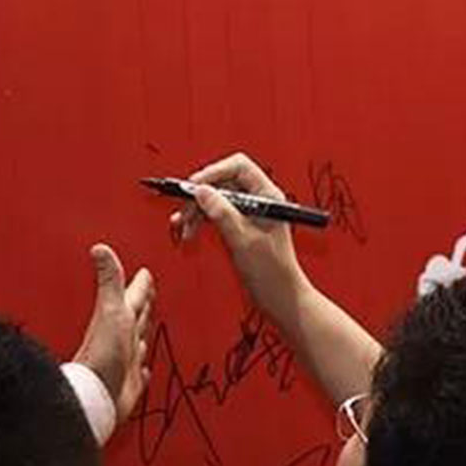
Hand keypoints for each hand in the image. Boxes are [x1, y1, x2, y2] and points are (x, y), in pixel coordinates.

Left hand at [73, 243, 154, 420]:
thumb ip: (109, 281)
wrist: (97, 395)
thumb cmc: (102, 356)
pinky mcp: (131, 383)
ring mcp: (126, 360)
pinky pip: (140, 371)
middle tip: (150, 292)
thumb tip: (100, 248)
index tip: (145, 273)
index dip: (140, 285)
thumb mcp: (110, 311)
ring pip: (138, 340)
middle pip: (137, 316)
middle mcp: (122, 338)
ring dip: (144, 331)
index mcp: (119, 319)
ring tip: (148, 322)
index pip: (134, 296)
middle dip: (144, 303)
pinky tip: (144, 367)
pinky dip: (143, 366)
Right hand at [171, 152, 311, 323]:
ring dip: (196, 211)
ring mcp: (250, 213)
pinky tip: (189, 230)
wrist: (282, 299)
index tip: (193, 188)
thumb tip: (201, 191)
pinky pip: (217, 214)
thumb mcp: (243, 240)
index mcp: (268, 196)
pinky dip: (201, 221)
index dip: (213, 173)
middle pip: (223, 182)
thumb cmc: (274, 274)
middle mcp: (260, 200)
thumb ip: (221, 212)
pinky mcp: (241, 226)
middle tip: (184, 212)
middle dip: (200, 196)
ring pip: (216, 199)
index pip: (238, 167)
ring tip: (182, 226)